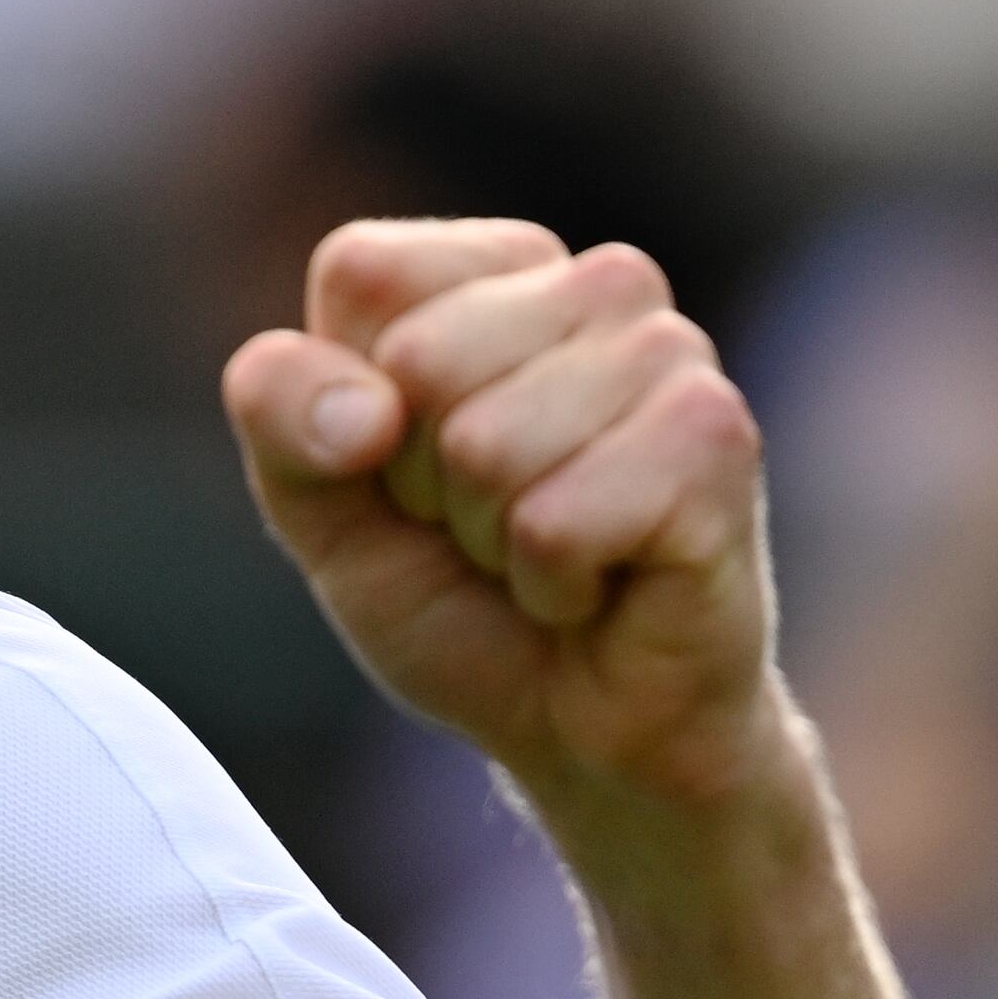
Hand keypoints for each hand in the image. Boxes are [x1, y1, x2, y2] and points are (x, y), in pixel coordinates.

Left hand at [221, 218, 796, 825]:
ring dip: (494, 540)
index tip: (411, 470)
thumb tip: (360, 410)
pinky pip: (555, 522)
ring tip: (549, 555)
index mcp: (496, 267)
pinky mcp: (718, 440)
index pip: (362, 274)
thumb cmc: (457, 598)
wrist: (584, 731)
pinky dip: (552, 583)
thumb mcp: (320, 506)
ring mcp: (671, 353)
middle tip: (491, 528)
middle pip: (419, 358)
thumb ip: (280, 415)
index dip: (351, 406)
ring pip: (485, 444)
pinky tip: (600, 587)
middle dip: (427, 481)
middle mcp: (600, 283)